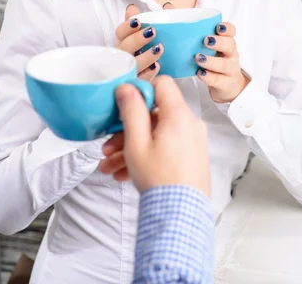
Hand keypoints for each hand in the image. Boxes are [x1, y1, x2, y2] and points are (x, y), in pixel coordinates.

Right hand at [100, 76, 209, 196]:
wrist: (180, 217)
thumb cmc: (159, 180)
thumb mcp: (136, 142)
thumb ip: (131, 110)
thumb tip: (127, 87)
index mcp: (178, 114)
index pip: (161, 84)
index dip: (141, 91)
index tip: (125, 105)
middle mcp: (190, 124)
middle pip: (154, 114)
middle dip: (128, 129)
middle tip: (108, 145)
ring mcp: (192, 141)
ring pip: (157, 134)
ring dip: (132, 146)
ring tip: (110, 166)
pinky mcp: (192, 156)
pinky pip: (166, 148)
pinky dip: (147, 155)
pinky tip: (124, 173)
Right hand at [115, 4, 163, 80]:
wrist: (149, 79)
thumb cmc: (145, 53)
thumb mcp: (142, 35)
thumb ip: (138, 22)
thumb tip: (132, 7)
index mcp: (123, 43)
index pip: (120, 33)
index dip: (127, 26)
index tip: (138, 20)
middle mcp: (122, 57)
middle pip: (124, 48)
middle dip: (137, 39)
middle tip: (152, 32)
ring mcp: (128, 71)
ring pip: (132, 64)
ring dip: (145, 56)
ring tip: (159, 48)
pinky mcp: (136, 84)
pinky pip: (140, 80)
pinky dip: (148, 73)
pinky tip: (157, 66)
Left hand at [195, 22, 249, 102]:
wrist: (228, 86)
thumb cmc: (214, 62)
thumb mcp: (210, 50)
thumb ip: (195, 38)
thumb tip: (169, 22)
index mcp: (226, 43)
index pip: (231, 31)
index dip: (226, 28)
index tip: (217, 27)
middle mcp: (231, 55)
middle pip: (230, 45)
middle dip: (219, 42)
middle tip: (206, 40)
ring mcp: (230, 70)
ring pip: (224, 64)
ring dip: (211, 60)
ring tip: (198, 58)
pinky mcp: (225, 84)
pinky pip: (218, 80)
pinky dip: (208, 77)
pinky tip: (199, 73)